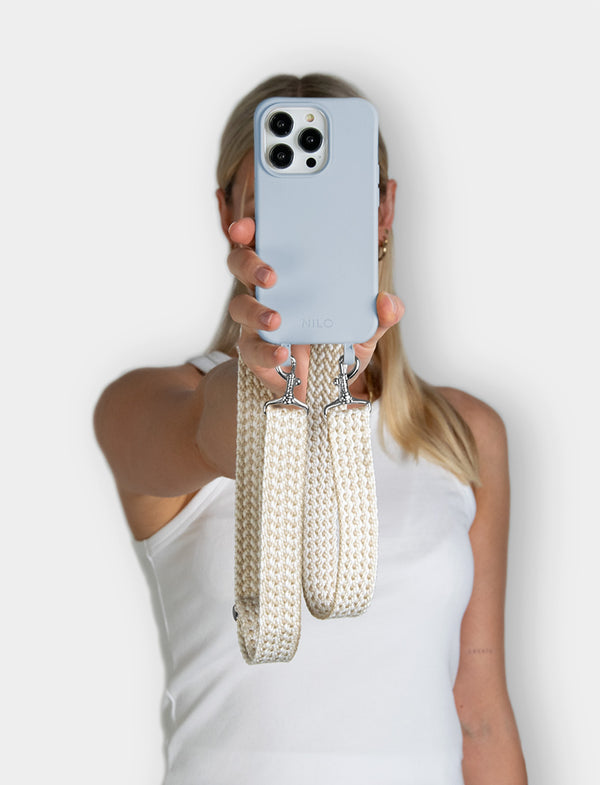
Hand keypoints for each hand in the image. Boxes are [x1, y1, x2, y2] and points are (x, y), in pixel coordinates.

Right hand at [227, 217, 403, 402]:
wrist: (326, 389)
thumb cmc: (338, 348)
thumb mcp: (365, 329)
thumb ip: (381, 315)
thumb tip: (387, 302)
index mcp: (292, 273)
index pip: (265, 240)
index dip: (250, 228)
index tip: (248, 225)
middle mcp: (269, 293)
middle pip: (241, 265)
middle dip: (249, 264)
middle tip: (271, 275)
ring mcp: (257, 322)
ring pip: (239, 306)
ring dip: (255, 310)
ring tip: (276, 320)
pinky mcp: (255, 352)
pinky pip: (251, 349)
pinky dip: (266, 352)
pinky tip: (282, 355)